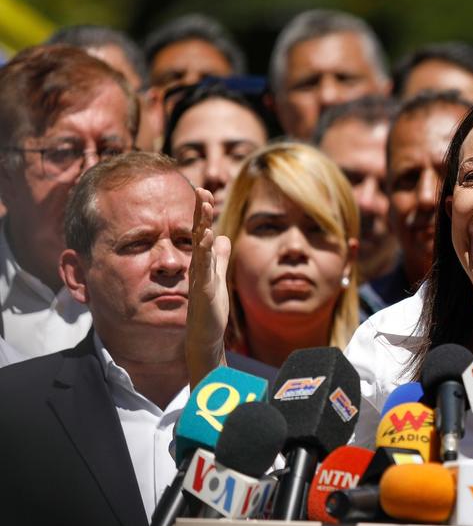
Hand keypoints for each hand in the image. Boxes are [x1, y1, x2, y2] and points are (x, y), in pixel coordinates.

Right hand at [187, 187, 230, 388]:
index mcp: (202, 262)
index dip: (202, 212)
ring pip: (199, 247)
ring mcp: (199, 278)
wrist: (204, 337)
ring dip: (201, 225)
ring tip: (204, 204)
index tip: (204, 190)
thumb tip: (222, 237)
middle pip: (197, 233)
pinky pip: (204, 268)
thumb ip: (219, 258)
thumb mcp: (217, 277)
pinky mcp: (204, 292)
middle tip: (202, 189)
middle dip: (200, 211)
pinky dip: (204, 252)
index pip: (201, 231)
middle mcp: (198, 267)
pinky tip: (207, 237)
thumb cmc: (209, 309)